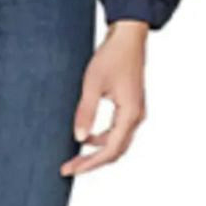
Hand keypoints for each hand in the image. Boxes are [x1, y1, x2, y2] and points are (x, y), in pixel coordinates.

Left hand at [60, 20, 147, 175]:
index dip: (89, 164)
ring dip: (97, 151)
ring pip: (118, 142)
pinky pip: (118, 130)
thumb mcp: (93, 84)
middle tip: (69, 167)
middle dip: (92, 161)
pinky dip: (103, 138)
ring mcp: (136, 111)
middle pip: (115, 151)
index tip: (69, 169)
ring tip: (76, 153)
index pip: (109, 151)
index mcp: (130, 115)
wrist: (128, 36)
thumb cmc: (111, 56)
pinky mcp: (132, 105)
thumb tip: (79, 138)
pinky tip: (88, 135)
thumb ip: (86, 112)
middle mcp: (137, 117)